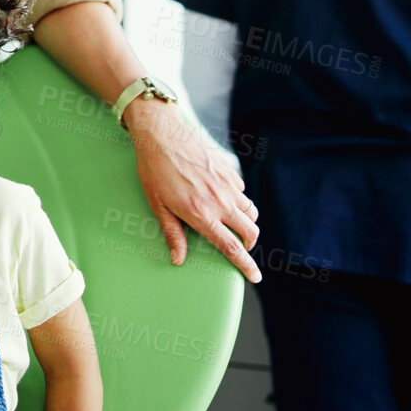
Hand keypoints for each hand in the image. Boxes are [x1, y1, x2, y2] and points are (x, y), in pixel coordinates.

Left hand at [127, 100, 261, 282]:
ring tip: (233, 224)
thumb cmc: (154, 170)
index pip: (231, 247)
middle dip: (249, 244)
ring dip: (247, 223)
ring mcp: (227, 185)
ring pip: (251, 211)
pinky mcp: (229, 170)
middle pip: (250, 231)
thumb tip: (178, 259)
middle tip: (241, 247)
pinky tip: (222, 197)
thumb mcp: (158, 205)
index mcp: (201, 214)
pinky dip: (238, 200)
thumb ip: (172, 233)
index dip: (245, 265)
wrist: (162, 133)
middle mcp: (220, 201)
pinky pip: (242, 191)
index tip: (255, 277)